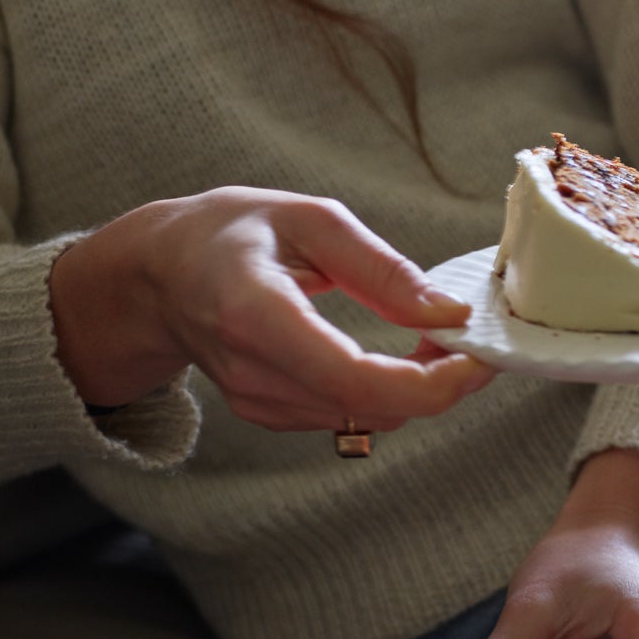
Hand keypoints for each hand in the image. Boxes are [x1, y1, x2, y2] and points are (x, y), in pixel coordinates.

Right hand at [49, 187, 494, 428]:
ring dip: (416, 388)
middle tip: (471, 337)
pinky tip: (397, 357)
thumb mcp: (312, 220)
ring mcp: (256, 401)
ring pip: (366, 418)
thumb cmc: (235, 233)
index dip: (427, 383)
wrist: (162, 274)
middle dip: (438, 382)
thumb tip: (449, 315)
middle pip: (368, 407)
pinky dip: (387, 394)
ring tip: (434, 338)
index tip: (476, 358)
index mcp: (255, 311)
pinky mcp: (267, 416)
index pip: (350, 376)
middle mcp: (252, 370)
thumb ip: (383, 270)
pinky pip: (348, 416)